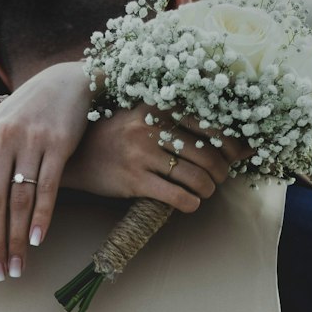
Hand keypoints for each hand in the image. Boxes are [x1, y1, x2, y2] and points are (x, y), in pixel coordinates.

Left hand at [0, 61, 93, 279]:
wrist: (64, 81)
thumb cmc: (23, 116)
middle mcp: (0, 140)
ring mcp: (29, 140)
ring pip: (18, 200)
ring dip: (16, 239)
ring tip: (17, 266)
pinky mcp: (58, 143)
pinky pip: (47, 187)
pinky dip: (40, 217)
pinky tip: (36, 241)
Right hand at [62, 107, 233, 210]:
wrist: (75, 156)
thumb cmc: (118, 137)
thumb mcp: (145, 119)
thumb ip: (182, 125)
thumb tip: (236, 143)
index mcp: (160, 107)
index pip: (211, 126)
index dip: (231, 146)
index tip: (235, 157)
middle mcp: (152, 128)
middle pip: (207, 155)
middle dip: (221, 172)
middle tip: (218, 179)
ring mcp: (142, 155)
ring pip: (195, 177)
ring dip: (207, 189)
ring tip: (204, 192)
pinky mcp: (134, 181)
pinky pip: (176, 196)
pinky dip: (191, 203)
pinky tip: (190, 204)